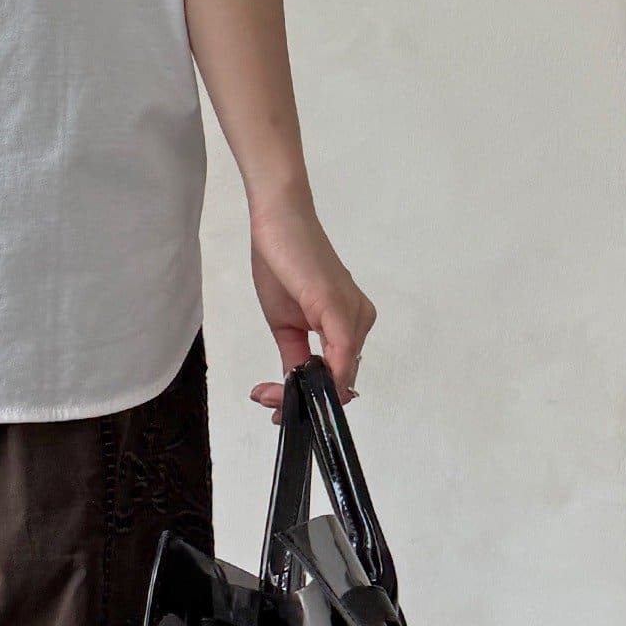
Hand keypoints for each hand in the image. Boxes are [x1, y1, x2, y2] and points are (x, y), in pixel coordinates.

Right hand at [247, 190, 375, 421]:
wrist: (277, 221)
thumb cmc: (281, 263)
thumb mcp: (286, 324)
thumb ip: (296, 358)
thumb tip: (296, 388)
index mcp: (348, 324)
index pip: (338, 376)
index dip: (311, 400)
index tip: (273, 404)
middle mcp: (359, 321)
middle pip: (340, 382)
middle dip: (303, 400)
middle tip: (265, 400)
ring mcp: (354, 316)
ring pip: (340, 377)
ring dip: (302, 394)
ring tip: (266, 394)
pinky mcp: (340, 309)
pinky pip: (340, 359)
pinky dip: (318, 382)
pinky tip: (287, 387)